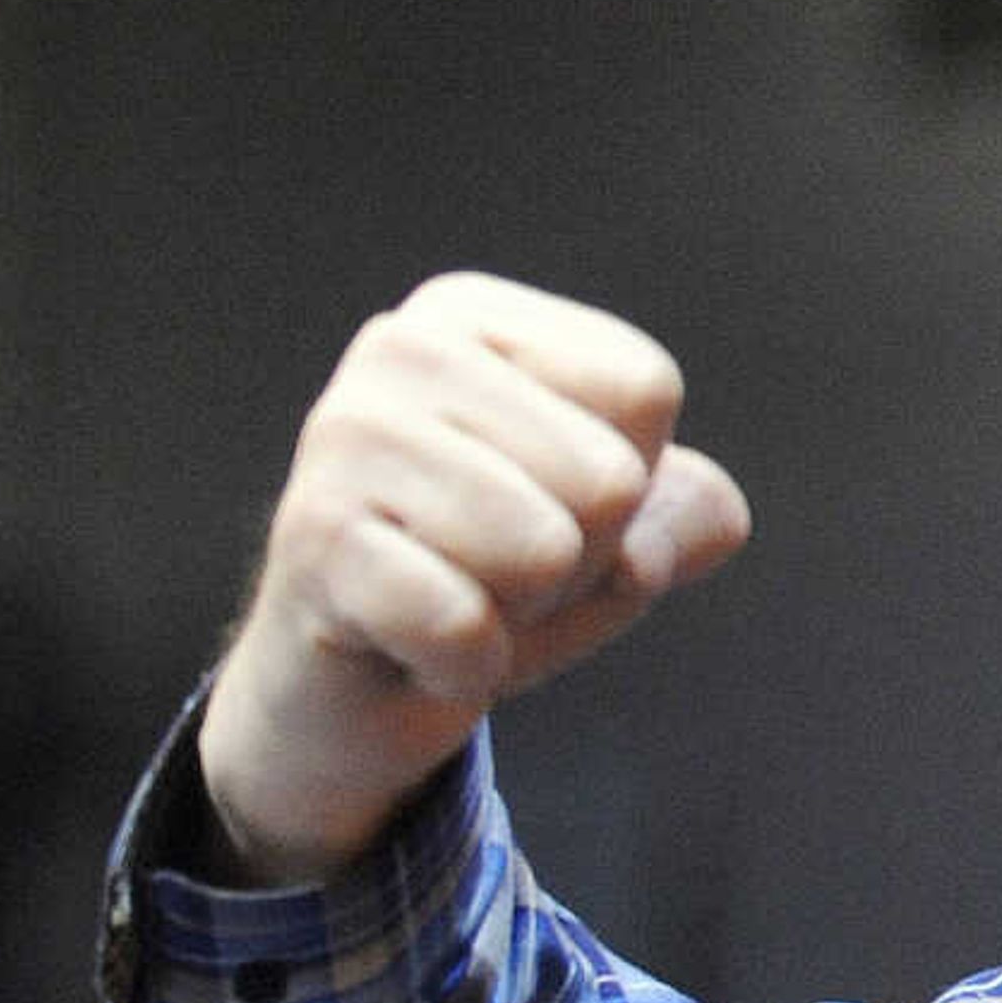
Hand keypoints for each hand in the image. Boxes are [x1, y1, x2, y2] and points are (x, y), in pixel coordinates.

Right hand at [196, 273, 752, 882]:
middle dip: (576, 560)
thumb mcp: (616, 536)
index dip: (628, 486)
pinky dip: (465, 665)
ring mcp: (345, 435)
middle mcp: (402, 348)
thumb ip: (689, 513)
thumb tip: (670, 540)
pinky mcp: (312, 535)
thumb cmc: (495, 580)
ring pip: (546, 553)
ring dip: (521, 613)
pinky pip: (466, 626)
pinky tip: (415, 647)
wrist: (358, 685)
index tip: (543, 504)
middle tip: (493, 568)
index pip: (646, 390)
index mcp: (476, 317)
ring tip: (455, 594)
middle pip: (610, 478)